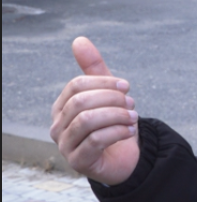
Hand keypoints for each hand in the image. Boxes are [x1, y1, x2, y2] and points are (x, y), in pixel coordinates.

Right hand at [50, 37, 139, 184]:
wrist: (124, 156)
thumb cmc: (112, 121)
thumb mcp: (107, 92)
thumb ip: (94, 68)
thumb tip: (79, 40)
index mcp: (61, 106)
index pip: (76, 85)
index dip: (104, 82)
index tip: (127, 86)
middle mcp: (58, 126)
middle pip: (80, 102)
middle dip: (112, 99)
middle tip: (132, 104)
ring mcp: (65, 145)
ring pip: (87, 121)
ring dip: (117, 115)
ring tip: (134, 117)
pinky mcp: (78, 162)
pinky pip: (95, 141)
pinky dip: (117, 131)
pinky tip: (130, 130)